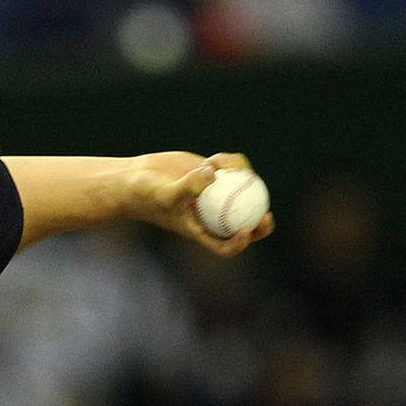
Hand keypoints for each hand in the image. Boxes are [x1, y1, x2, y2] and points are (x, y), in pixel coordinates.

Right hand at [129, 152, 274, 255]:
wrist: (137, 180)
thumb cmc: (146, 195)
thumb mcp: (165, 194)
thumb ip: (188, 186)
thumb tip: (213, 175)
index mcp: (200, 231)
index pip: (223, 246)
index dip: (239, 244)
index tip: (245, 231)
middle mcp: (212, 216)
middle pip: (244, 224)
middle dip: (261, 224)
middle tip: (267, 214)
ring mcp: (216, 195)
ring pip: (244, 191)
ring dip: (241, 177)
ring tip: (219, 166)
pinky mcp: (215, 176)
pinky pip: (235, 170)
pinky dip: (230, 163)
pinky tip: (214, 159)